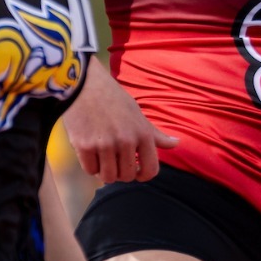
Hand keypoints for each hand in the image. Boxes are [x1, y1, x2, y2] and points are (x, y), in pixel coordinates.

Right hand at [63, 75, 177, 184]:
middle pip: (127, 176)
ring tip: (103, 159)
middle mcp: (126, 141)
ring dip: (105, 172)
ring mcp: (105, 144)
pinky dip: (91, 166)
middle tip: (114, 161)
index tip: (136, 173)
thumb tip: (176, 143)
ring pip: (108, 177)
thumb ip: (154, 134)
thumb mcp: (137, 113)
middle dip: (121, 173)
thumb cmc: (112, 98)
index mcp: (143, 134)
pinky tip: (91, 154)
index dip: (143, 176)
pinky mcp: (85, 146)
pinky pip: (91, 171)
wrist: (83, 84)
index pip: (150, 170)